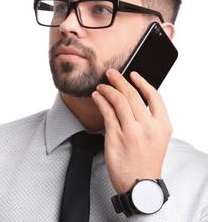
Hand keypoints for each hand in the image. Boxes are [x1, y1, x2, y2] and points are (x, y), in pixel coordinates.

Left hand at [92, 69, 172, 193]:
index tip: (133, 74)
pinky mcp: (115, 138)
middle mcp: (148, 127)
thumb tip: (134, 101)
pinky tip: (97, 96)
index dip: (142, 82)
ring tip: (101, 86)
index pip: (154, 96)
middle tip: (111, 73)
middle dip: (120, 80)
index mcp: (162, 126)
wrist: (140, 186)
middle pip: (132, 95)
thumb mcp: (157, 140)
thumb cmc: (147, 162)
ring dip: (108, 89)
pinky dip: (100, 101)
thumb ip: (150, 120)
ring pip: (118, 101)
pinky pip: (107, 113)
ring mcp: (131, 132)